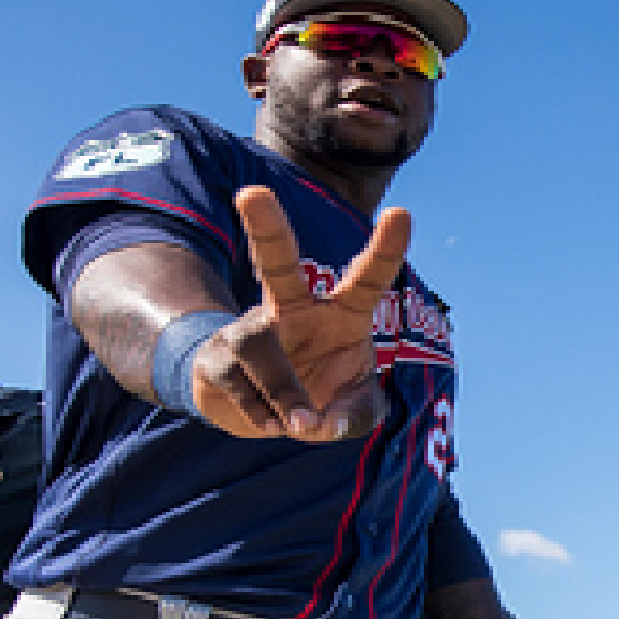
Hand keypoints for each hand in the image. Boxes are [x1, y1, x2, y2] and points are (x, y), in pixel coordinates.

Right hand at [192, 186, 410, 440]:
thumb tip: (321, 423)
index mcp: (339, 314)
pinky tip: (270, 425)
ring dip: (280, 386)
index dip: (384, 248)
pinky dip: (256, 407)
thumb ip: (353, 416)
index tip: (401, 213)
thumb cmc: (323, 395)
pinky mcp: (217, 358)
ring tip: (297, 423)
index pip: (364, 277)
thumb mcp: (353, 410)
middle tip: (251, 193)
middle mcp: (291, 310)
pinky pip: (233, 375)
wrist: (264, 416)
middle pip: (275, 263)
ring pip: (256, 342)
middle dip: (266, 228)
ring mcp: (249, 329)